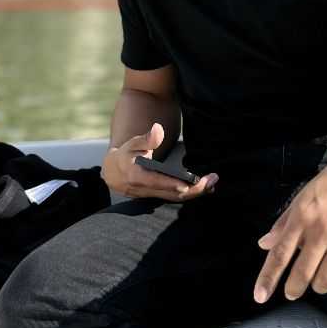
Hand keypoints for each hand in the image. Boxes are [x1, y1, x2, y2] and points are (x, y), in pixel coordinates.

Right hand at [103, 123, 218, 201]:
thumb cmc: (126, 155)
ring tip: (213, 184)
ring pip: (175, 198)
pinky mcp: (158, 197)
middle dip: (193, 190)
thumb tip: (157, 129)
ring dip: (195, 193)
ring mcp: (152, 196)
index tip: (190, 182)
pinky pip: (175, 197)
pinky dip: (190, 193)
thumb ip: (146, 139)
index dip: (173, 184)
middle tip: (212, 180)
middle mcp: (145, 190)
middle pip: (172, 194)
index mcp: (137, 176)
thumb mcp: (132, 144)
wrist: (113, 172)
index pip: (157, 182)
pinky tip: (205, 187)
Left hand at [253, 143, 326, 302]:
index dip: (268, 277)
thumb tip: (265, 244)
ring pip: (326, 280)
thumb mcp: (302, 197)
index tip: (260, 295)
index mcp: (302, 216)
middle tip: (291, 292)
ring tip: (317, 279)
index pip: (280, 253)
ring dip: (318, 286)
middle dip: (293, 289)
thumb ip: (283, 223)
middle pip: (302, 273)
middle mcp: (321, 229)